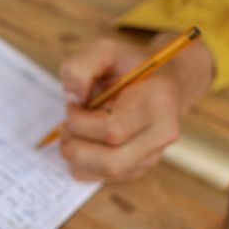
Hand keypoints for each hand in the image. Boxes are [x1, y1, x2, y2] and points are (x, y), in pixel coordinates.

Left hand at [57, 34, 214, 180]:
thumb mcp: (104, 50)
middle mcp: (162, 133)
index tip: (74, 106)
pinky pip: (106, 179)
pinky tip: (82, 144)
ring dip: (77, 157)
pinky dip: (84, 166)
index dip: (81, 122)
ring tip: (72, 135)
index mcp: (158, 101)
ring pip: (108, 173)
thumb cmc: (129, 65)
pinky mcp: (141, 167)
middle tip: (66, 128)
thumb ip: (80, 67)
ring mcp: (154, 154)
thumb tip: (73, 99)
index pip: (112, 131)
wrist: (161, 81)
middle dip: (77, 147)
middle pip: (111, 162)